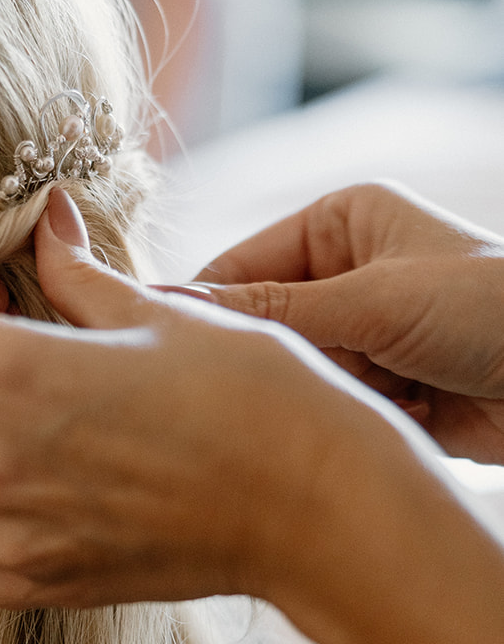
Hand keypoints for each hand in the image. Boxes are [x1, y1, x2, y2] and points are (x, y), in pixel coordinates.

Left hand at [0, 189, 394, 609]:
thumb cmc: (251, 397)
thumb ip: (75, 273)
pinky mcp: (45, 586)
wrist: (319, 506)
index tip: (2, 300)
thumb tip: (43, 219)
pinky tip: (28, 502)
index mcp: (5, 378)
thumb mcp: (158, 313)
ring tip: (16, 434)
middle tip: (21, 353)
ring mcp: (11, 535)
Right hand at [199, 182, 503, 461]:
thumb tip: (173, 307)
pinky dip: (348, 420)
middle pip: (263, 327)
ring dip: (321, 393)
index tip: (170, 353)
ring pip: (296, 374)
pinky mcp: (384, 390)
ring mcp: (365, 335)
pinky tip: (384, 419)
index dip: (206, 310)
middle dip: (278, 360)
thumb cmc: (490, 309)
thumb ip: (273, 310)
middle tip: (278, 387)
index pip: (239, 266)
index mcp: (340, 223)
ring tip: (362, 398)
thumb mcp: (373, 301)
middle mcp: (347, 275)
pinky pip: (331, 408)